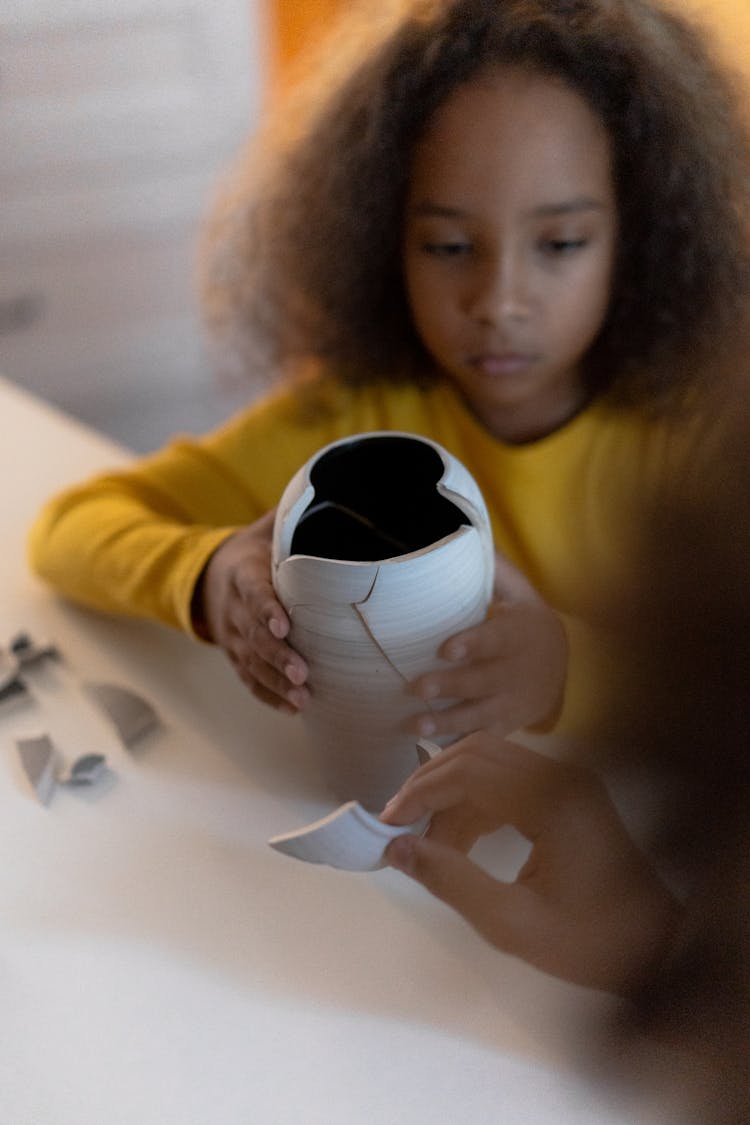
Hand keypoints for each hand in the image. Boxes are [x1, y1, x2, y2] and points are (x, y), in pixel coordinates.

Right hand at [196, 510, 309, 711]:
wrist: (208, 576)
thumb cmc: (253, 550)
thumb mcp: (265, 528)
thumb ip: (293, 518)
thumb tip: (332, 489)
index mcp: (242, 572)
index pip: (253, 591)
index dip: (266, 609)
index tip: (284, 625)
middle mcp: (234, 608)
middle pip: (252, 634)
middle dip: (276, 655)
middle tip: (302, 672)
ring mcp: (232, 636)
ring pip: (251, 662)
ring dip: (276, 682)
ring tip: (303, 697)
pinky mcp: (236, 656)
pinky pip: (248, 679)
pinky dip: (268, 695)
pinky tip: (292, 708)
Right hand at [381, 733, 679, 991]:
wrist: (654, 947)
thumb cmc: (588, 942)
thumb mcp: (512, 923)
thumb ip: (451, 881)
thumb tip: (395, 848)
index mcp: (552, 799)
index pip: (468, 771)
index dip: (420, 793)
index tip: (387, 826)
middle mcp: (561, 774)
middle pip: (477, 752)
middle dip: (431, 784)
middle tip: (399, 826)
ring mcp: (567, 779)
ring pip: (490, 762)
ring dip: (451, 793)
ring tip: (426, 842)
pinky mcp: (568, 792)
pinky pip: (508, 780)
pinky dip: (476, 802)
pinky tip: (456, 841)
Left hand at [409, 551, 567, 738]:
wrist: (561, 664)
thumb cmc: (524, 622)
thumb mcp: (520, 593)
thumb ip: (495, 570)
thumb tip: (469, 532)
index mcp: (517, 635)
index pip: (493, 639)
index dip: (471, 644)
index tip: (445, 648)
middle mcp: (516, 671)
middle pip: (482, 681)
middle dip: (449, 686)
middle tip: (415, 686)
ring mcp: (513, 702)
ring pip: (480, 714)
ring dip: (447, 721)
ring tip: (415, 724)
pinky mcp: (507, 724)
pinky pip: (484, 737)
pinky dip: (460, 744)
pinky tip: (429, 749)